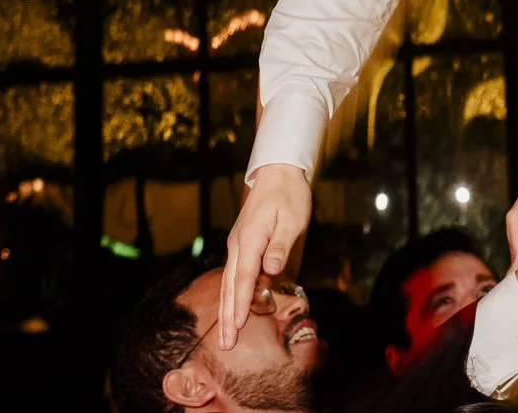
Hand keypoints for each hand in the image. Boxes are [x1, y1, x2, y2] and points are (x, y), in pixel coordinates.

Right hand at [219, 163, 311, 349]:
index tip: (239, 325)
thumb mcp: (292, 219)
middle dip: (228, 316)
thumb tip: (271, 271)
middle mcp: (238, 245)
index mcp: (250, 239)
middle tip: (225, 344)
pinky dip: (231, 296)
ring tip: (225, 335)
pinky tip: (232, 311)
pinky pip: (233, 276)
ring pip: (228, 284)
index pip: (244, 277)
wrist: (277, 174)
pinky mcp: (241, 246)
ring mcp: (237, 246)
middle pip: (230, 286)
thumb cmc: (288, 196)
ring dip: (226, 310)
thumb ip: (280, 246)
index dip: (242, 302)